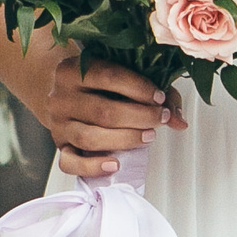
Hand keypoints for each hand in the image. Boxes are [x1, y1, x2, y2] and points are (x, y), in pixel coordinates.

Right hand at [43, 55, 183, 176]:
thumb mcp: (119, 74)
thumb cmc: (96, 82)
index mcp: (73, 70)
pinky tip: (115, 164)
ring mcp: (58, 124)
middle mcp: (61, 97)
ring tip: (148, 136)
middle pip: (103, 111)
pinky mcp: (59, 146)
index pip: (109, 76)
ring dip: (125, 139)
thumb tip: (179, 121)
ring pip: (90, 138)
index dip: (139, 88)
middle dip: (139, 117)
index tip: (159, 98)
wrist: (58, 90)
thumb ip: (153, 92)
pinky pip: (69, 163)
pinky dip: (93, 166)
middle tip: (160, 118)